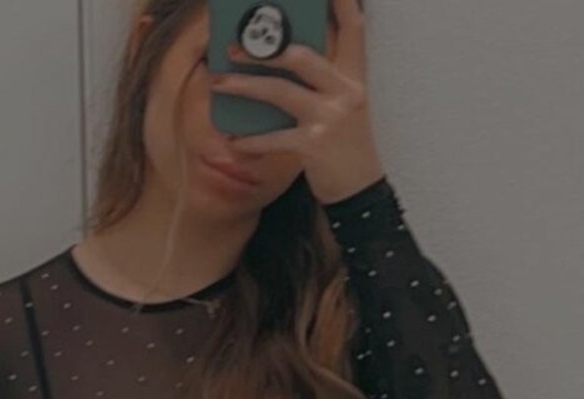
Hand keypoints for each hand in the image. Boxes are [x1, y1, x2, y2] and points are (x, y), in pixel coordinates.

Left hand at [211, 0, 384, 202]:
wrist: (362, 193)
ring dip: (246, 86)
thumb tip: (285, 61)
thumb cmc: (348, 147)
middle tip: (234, 48)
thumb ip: (324, 82)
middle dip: (263, 50)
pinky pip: (274, 137)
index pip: (353, 27)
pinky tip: (235, 140)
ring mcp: (330, 118)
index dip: (341, 1)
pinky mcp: (314, 146)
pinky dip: (252, 140)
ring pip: (280, 91)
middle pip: (301, 56)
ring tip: (221, 83)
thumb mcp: (345, 107)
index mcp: (355, 77)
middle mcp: (345, 91)